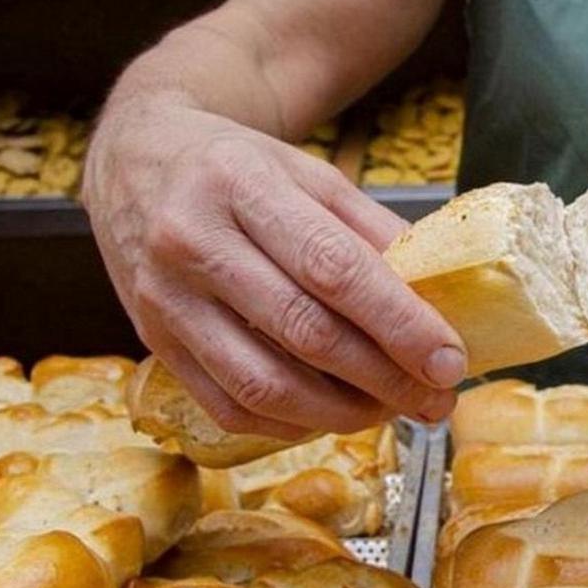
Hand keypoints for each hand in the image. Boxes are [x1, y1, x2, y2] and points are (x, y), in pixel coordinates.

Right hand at [83, 101, 464, 437]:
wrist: (137, 165)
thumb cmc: (240, 170)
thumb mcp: (311, 175)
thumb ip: (373, 232)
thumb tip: (440, 299)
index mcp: (242, 184)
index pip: (333, 268)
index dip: (400, 323)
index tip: (450, 360)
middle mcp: (193, 241)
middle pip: (306, 332)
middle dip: (385, 378)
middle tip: (436, 398)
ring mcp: (165, 298)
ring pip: (265, 383)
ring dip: (342, 412)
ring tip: (391, 408)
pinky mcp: (153, 342)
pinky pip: (229, 406)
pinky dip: (291, 422)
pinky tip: (332, 413)